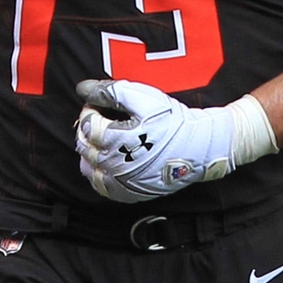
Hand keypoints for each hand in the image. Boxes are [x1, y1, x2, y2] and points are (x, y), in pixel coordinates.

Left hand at [75, 79, 237, 202]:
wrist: (198, 146)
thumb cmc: (171, 121)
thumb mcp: (142, 97)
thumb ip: (110, 92)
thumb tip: (83, 89)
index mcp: (115, 140)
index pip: (87, 125)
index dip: (89, 110)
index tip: (95, 103)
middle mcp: (114, 165)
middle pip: (84, 146)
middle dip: (86, 129)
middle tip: (97, 118)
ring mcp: (121, 183)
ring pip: (89, 169)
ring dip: (88, 152)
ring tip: (99, 139)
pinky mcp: (129, 194)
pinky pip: (102, 187)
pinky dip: (97, 173)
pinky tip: (104, 162)